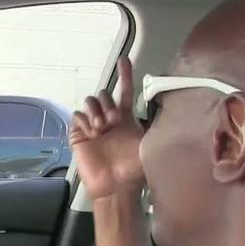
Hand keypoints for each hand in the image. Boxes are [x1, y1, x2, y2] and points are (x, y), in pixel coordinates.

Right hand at [70, 57, 145, 199]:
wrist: (114, 185)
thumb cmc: (133, 169)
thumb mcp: (149, 144)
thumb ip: (152, 126)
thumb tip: (167, 110)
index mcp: (126, 119)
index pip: (125, 91)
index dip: (125, 75)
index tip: (124, 60)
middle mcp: (109, 119)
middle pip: (103, 94)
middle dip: (107, 103)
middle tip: (112, 122)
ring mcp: (93, 126)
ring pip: (90, 101)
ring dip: (96, 111)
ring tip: (101, 129)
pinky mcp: (79, 134)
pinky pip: (77, 116)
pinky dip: (84, 122)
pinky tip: (91, 134)